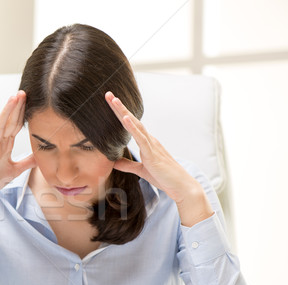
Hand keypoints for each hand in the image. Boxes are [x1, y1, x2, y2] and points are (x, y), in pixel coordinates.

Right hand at [0, 91, 35, 210]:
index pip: (16, 126)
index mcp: (5, 146)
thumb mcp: (14, 171)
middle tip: (23, 92)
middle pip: (9, 122)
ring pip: (0, 126)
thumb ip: (26, 162)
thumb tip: (40, 156)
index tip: (29, 100)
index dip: (23, 113)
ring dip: (6, 111)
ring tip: (12, 97)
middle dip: (16, 107)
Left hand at [105, 91, 212, 225]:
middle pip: (131, 120)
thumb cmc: (164, 177)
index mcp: (146, 143)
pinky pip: (141, 138)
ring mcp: (151, 145)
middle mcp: (149, 140)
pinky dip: (132, 127)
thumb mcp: (141, 170)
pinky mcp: (152, 153)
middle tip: (108, 94)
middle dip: (119, 107)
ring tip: (113, 100)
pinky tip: (125, 118)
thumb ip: (128, 165)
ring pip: (135, 125)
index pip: (130, 125)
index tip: (110, 103)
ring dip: (123, 112)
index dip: (119, 114)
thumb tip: (114, 162)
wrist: (180, 186)